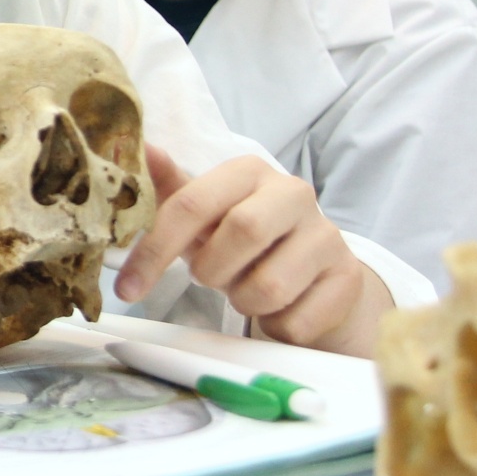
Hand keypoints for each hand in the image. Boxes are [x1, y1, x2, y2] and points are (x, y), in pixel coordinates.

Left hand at [112, 147, 389, 355]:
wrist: (312, 274)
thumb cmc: (243, 241)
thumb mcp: (204, 215)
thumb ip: (170, 188)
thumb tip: (141, 149)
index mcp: (249, 171)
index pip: (194, 203)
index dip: (155, 249)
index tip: (129, 288)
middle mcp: (294, 193)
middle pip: (242, 232)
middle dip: (213, 270)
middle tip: (211, 278)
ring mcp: (328, 235)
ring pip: (269, 287)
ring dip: (244, 302)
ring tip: (248, 290)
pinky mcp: (347, 278)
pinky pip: (295, 321)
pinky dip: (275, 326)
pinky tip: (281, 308)